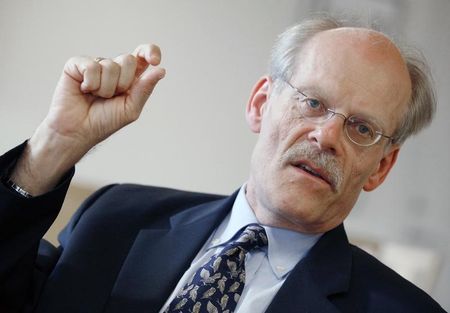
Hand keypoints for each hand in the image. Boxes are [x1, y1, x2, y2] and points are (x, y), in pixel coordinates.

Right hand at [46, 44, 164, 149]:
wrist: (78, 131)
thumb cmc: (104, 121)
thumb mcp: (131, 109)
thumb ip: (145, 89)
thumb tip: (161, 70)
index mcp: (130, 77)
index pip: (143, 55)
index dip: (150, 51)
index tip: (154, 60)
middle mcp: (114, 68)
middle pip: (129, 59)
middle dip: (123, 83)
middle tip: (111, 97)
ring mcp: (95, 65)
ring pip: (110, 66)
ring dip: (105, 88)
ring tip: (95, 97)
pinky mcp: (76, 65)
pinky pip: (91, 66)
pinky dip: (90, 83)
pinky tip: (84, 90)